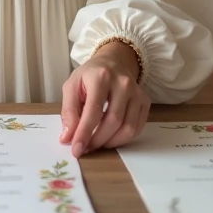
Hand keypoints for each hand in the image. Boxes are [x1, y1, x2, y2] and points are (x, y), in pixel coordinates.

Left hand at [60, 42, 149, 156]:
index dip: (84, 134)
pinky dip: (123, 139)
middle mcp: (122, 83)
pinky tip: (110, 137)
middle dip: (97, 141)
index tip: (76, 150)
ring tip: (97, 143)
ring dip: (110, 142)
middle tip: (86, 148)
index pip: (94, 111)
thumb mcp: (72, 87)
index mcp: (101, 77)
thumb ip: (68, 112)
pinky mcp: (145, 101)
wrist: (113, 62)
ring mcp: (137, 92)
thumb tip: (67, 138)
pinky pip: (137, 128)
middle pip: (112, 121)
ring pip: (128, 128)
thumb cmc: (90, 76)